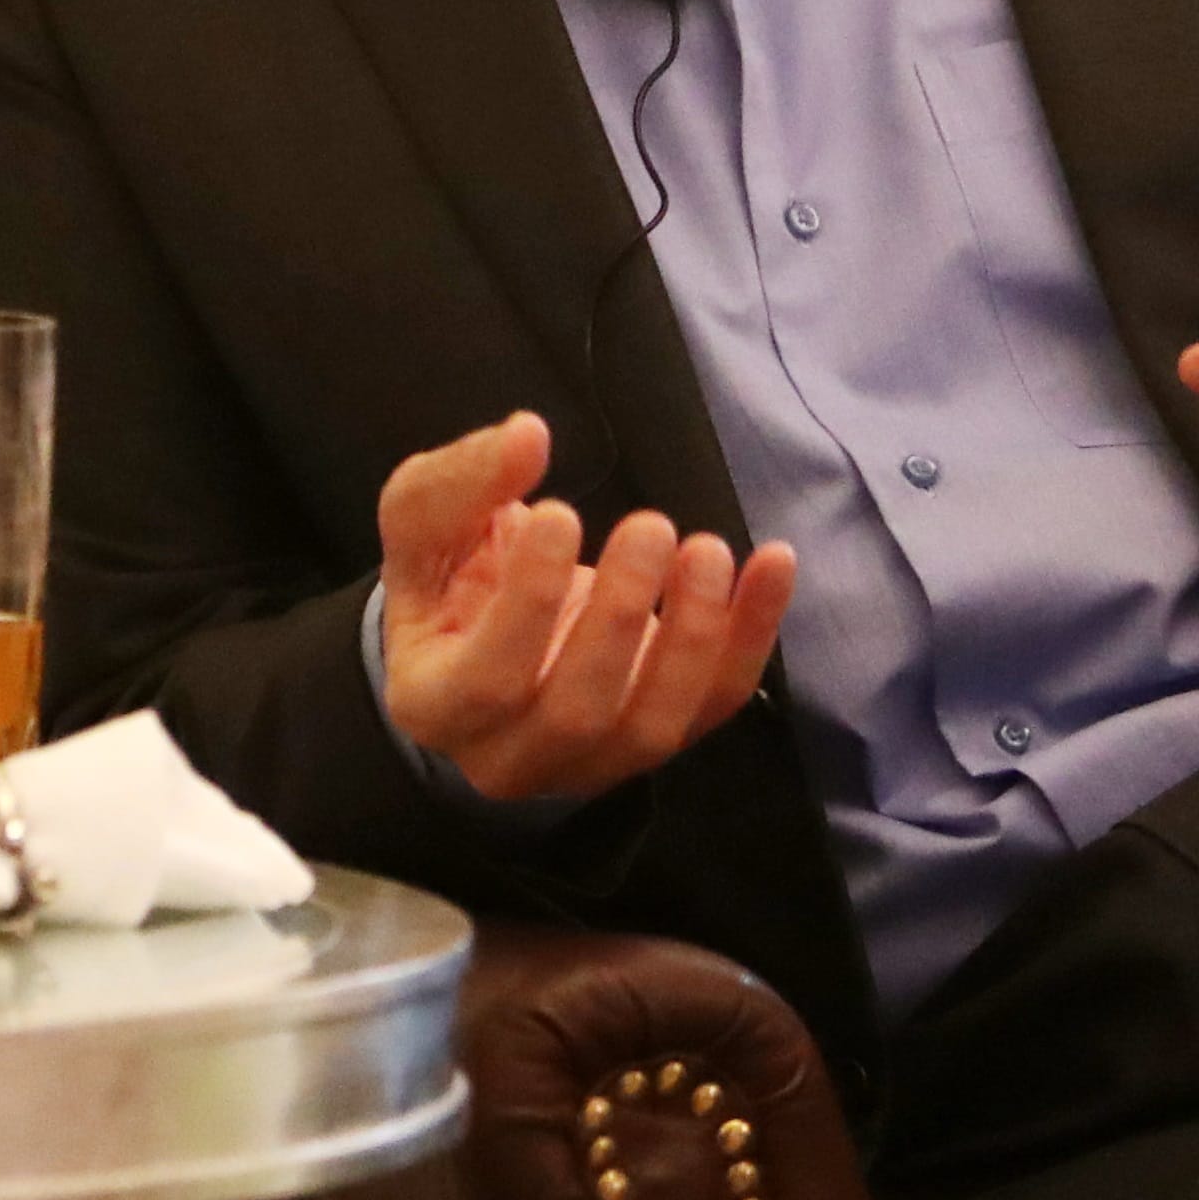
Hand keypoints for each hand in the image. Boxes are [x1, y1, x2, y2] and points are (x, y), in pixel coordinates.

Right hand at [375, 410, 795, 802]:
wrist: (483, 631)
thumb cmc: (447, 576)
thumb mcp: (425, 521)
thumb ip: (459, 481)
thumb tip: (527, 437)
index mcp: (435, 705)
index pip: (487, 682)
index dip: (529, 604)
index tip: (561, 512)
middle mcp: (510, 757)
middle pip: (576, 715)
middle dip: (620, 617)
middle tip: (651, 526)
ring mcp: (591, 763)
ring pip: (652, 726)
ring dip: (692, 636)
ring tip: (708, 550)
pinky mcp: (656, 743)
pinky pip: (715, 705)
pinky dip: (753, 636)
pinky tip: (773, 563)